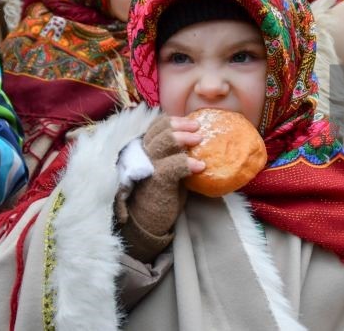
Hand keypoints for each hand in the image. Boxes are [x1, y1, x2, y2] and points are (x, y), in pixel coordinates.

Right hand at [128, 116, 202, 234]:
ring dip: (183, 138)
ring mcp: (149, 167)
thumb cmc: (161, 195)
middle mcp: (144, 155)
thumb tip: (197, 142)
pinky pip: (173, 165)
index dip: (172, 121)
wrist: (149, 222)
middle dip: (180, 126)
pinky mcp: (157, 180)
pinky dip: (187, 163)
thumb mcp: (168, 170)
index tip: (191, 122)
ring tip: (199, 139)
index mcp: (145, 151)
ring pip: (163, 142)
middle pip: (159, 131)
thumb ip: (174, 156)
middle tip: (198, 128)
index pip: (155, 128)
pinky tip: (200, 166)